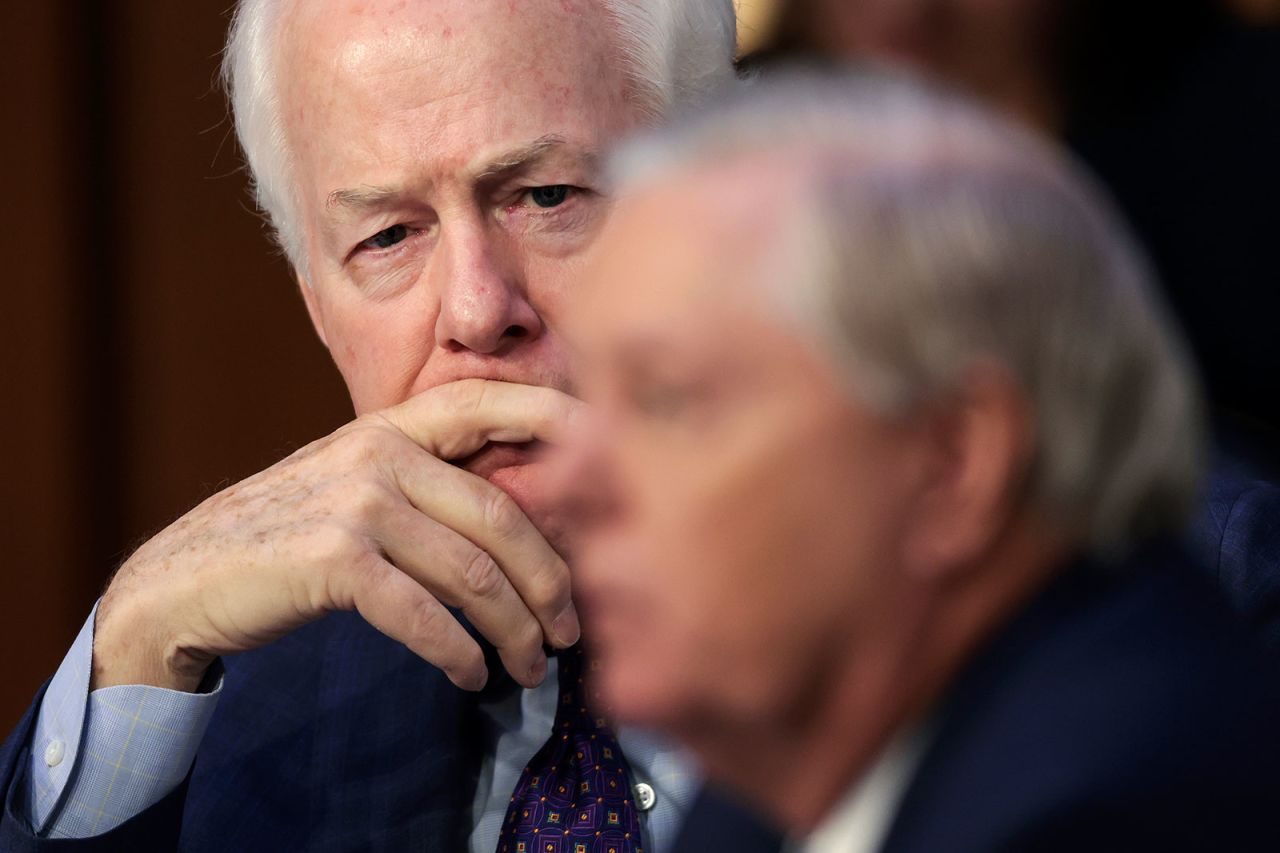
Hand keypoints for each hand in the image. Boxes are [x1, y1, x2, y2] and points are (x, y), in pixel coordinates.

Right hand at [91, 379, 580, 692]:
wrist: (185, 577)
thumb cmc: (288, 537)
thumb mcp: (358, 487)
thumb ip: (429, 487)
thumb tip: (531, 526)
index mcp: (391, 426)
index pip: (489, 405)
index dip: (559, 417)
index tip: (620, 450)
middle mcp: (378, 451)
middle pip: (502, 516)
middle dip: (550, 582)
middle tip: (572, 630)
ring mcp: (355, 501)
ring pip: (472, 572)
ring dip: (513, 631)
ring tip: (531, 666)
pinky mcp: (333, 559)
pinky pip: (424, 613)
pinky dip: (457, 652)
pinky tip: (472, 675)